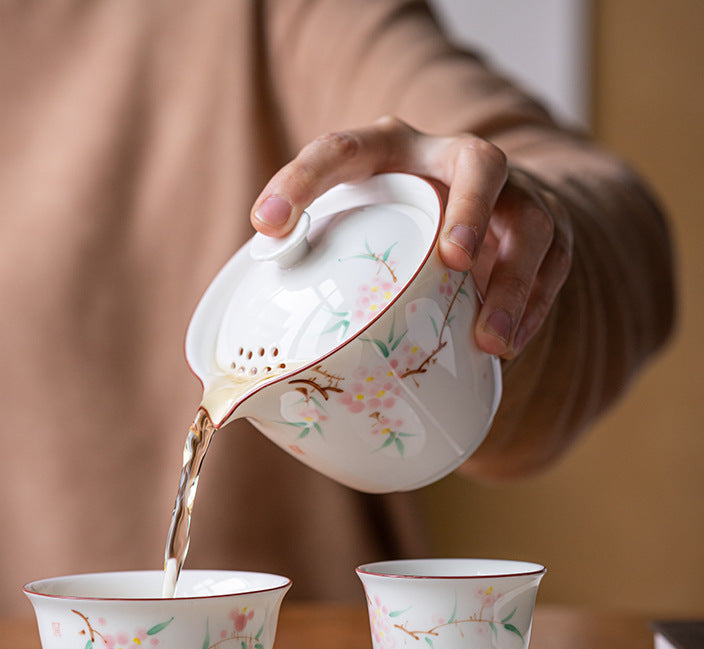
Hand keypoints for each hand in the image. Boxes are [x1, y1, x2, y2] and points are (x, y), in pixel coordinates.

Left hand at [251, 117, 571, 358]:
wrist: (481, 218)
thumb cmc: (399, 233)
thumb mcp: (357, 234)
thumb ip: (317, 271)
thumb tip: (242, 353)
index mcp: (392, 153)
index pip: (344, 149)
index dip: (302, 179)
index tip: (266, 225)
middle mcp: (454, 163)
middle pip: (477, 163)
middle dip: (467, 209)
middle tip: (453, 261)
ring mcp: (510, 196)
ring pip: (529, 222)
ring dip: (513, 280)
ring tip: (490, 339)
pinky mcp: (546, 232)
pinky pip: (552, 265)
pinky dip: (532, 306)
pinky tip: (508, 345)